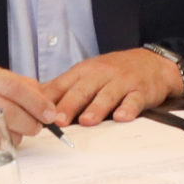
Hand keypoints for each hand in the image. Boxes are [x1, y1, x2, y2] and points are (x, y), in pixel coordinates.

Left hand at [46, 48, 183, 126]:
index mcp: (83, 72)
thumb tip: (31, 104)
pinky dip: (128, 108)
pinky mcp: (141, 90)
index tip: (35, 113)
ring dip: (96, 108)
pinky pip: (134, 100)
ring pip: (107, 95)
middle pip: (82, 90)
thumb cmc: (113, 73)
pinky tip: (122, 117)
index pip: (61, 85)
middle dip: (69, 105)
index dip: (48, 99)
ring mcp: (121, 82)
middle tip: (57, 121)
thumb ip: (62, 89)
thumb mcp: (86, 75)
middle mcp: (100, 74)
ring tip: (86, 121)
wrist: (153, 62)